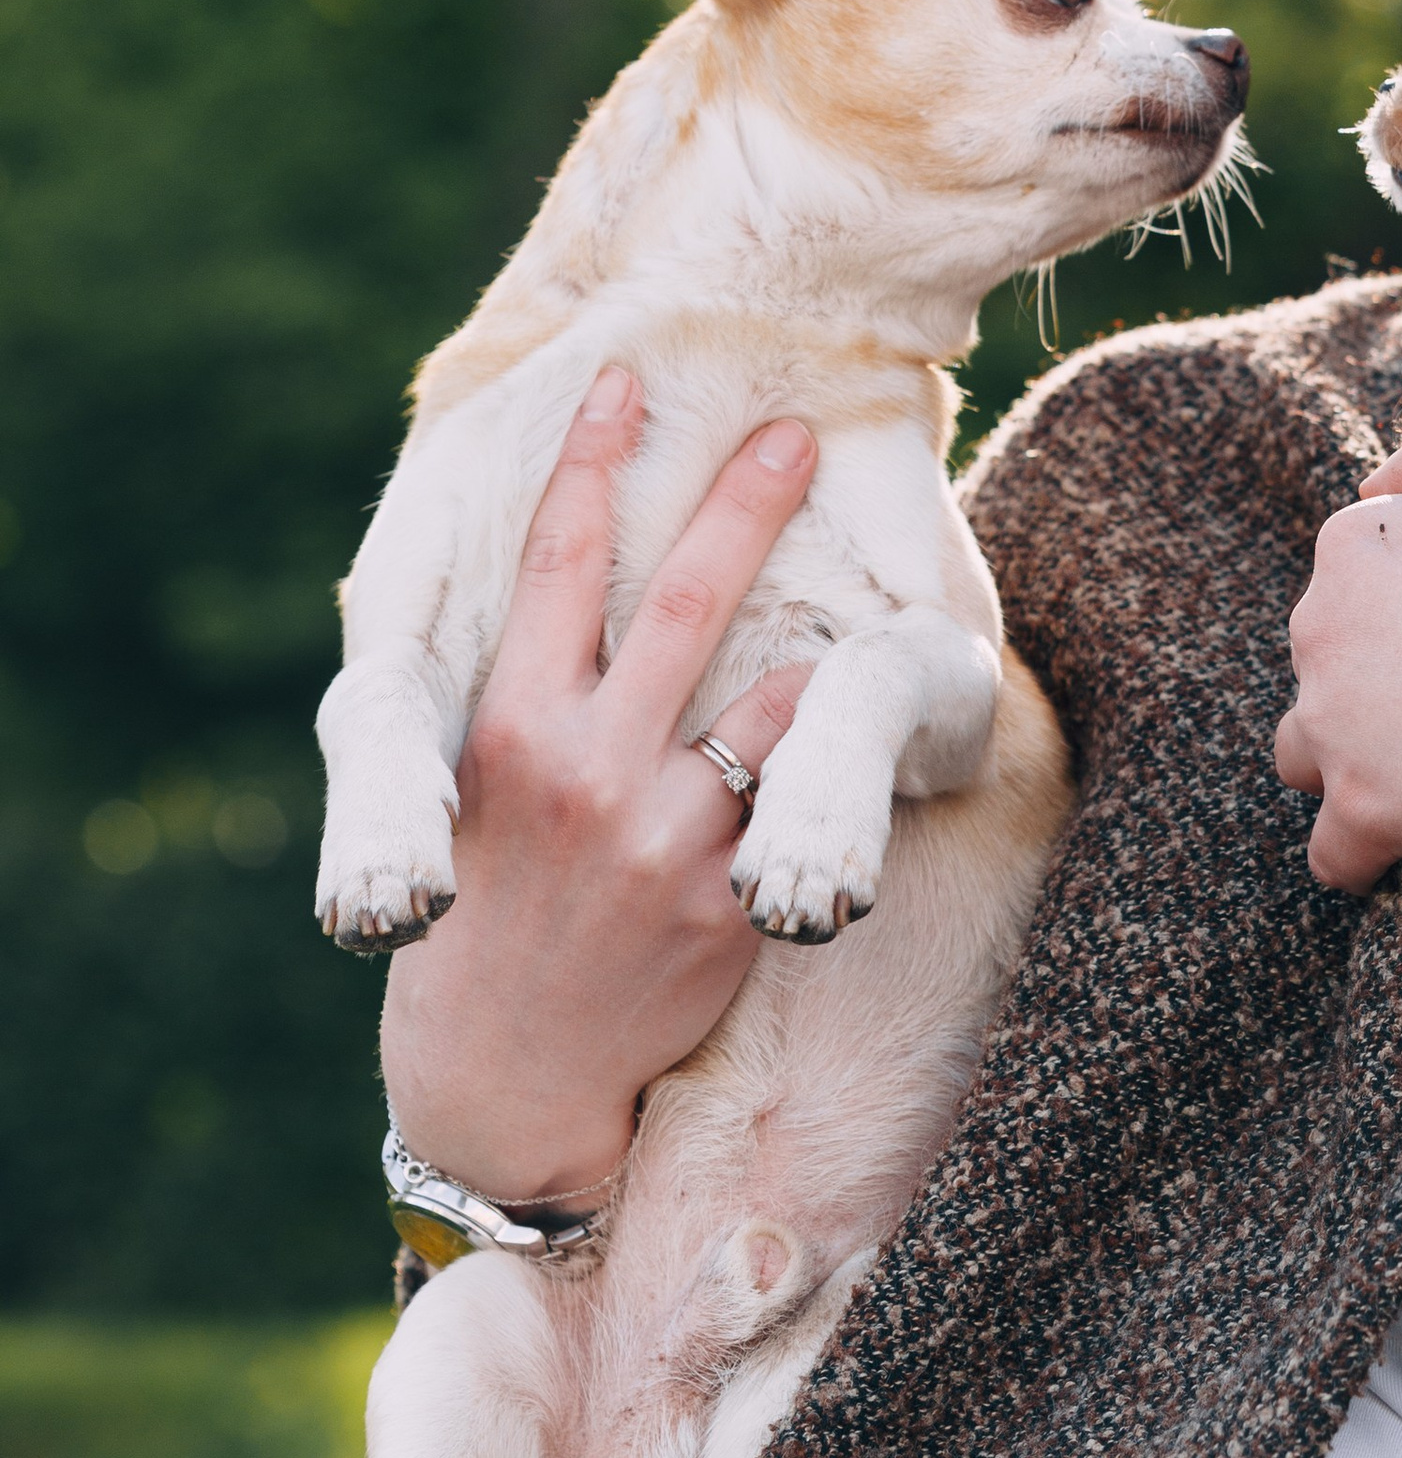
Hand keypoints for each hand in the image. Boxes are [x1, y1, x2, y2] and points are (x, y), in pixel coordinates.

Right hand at [379, 366, 817, 1199]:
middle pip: (686, 601)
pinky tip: (866, 729)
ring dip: (819, 639)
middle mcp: (586, 771)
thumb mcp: (475, 795)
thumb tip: (576, 593)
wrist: (504, 1075)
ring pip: (772, 698)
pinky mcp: (728, 900)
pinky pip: (801, 799)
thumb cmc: (482, 914)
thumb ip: (533, 701)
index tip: (627, 382)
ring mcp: (664, 837)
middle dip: (744, 502)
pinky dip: (830, 760)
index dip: (594, 464)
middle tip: (799, 428)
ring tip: (870, 595)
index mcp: (509, 731)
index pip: (557, 567)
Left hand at [1274, 420, 1401, 901]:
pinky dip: (1361, 857)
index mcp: (1355, 545)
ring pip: (1306, 751)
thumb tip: (1371, 480)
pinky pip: (1335, 854)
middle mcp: (1320, 628)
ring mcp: (1333, 723)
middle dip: (1373, 680)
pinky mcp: (1361, 809)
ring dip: (1348, 763)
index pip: (1350, 572)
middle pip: (1323, 660)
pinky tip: (1398, 855)